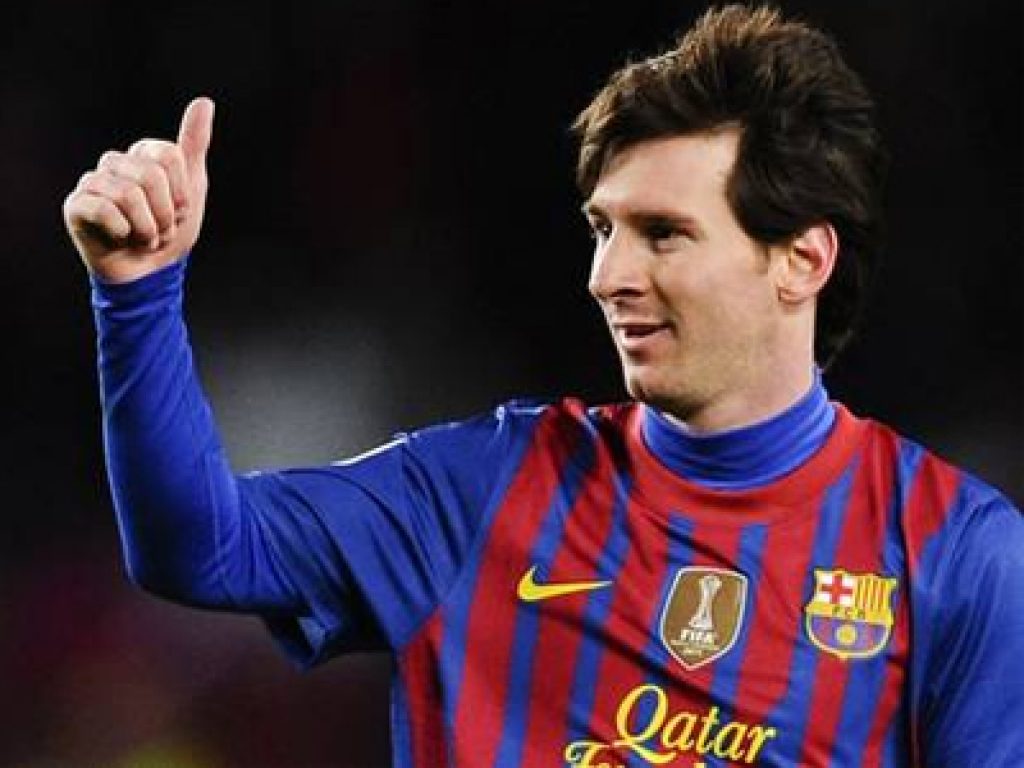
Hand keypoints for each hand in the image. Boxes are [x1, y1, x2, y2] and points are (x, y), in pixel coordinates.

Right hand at [63, 97, 214, 283]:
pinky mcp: (76, 206)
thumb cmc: (171, 231)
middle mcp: (115, 163)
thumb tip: (204, 101)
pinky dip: (123, 231)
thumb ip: (194, 145)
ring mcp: (93, 183)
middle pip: (150, 174)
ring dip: (147, 227)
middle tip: (162, 230)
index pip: (169, 155)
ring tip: (144, 237)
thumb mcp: (192, 189)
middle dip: (165, 213)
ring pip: (128, 194)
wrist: (151, 273)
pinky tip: (121, 238)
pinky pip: (103, 209)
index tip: (180, 210)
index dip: (181, 191)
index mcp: (142, 155)